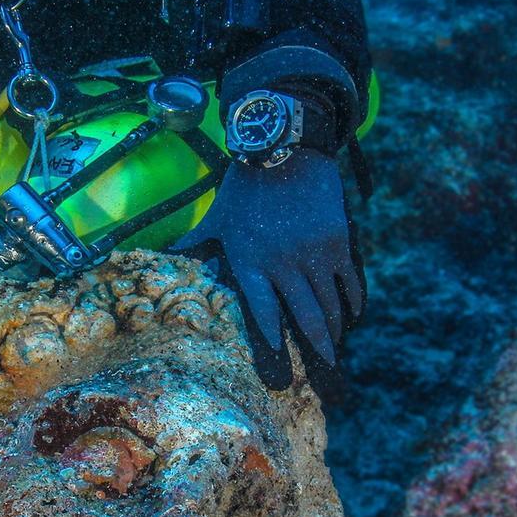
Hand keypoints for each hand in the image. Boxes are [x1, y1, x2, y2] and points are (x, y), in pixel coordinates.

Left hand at [171, 149, 364, 385]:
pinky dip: (351, 303)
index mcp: (249, 261)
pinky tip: (350, 316)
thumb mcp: (216, 219)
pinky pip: (349, 283)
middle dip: (317, 346)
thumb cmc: (244, 187)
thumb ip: (195, 245)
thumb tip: (165, 258)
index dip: (275, 339)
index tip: (282, 362)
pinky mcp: (337, 242)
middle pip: (306, 316)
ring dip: (335, 329)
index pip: (264, 311)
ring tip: (334, 346)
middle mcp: (281, 263)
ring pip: (330, 304)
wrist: (283, 149)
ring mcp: (313, 253)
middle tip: (324, 367)